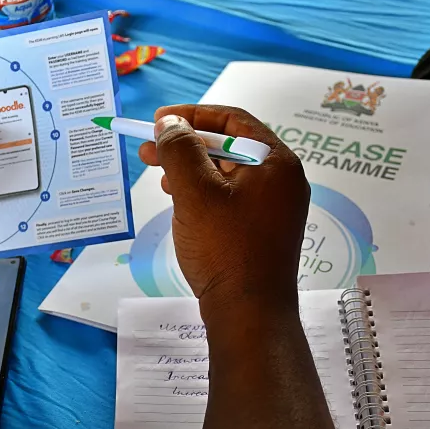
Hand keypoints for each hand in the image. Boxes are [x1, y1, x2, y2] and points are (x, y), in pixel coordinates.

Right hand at [139, 105, 309, 319]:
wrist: (249, 313)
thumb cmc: (226, 249)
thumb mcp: (196, 193)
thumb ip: (180, 151)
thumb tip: (169, 124)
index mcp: (277, 163)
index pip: (234, 120)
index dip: (193, 115)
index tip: (160, 120)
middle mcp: (281, 180)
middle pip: (229, 146)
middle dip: (185, 145)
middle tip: (148, 148)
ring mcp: (273, 207)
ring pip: (226, 173)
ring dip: (189, 168)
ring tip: (156, 173)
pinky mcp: (261, 229)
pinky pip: (229, 197)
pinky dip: (201, 192)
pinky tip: (177, 198)